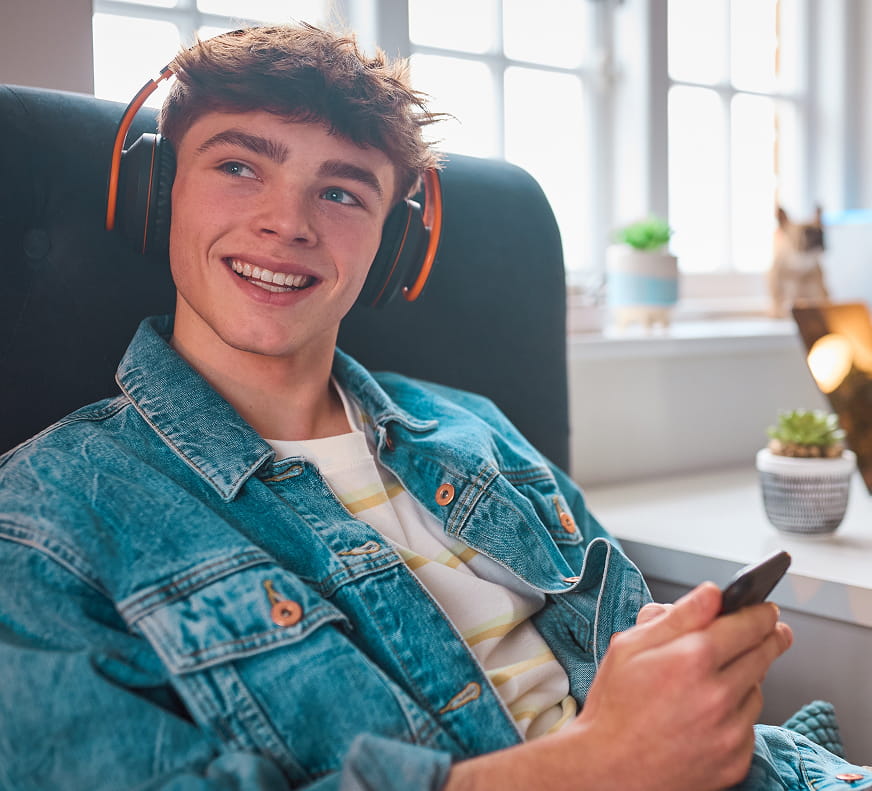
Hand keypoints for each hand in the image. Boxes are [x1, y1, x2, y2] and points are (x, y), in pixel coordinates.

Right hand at [568, 582, 792, 790]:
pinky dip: (737, 715)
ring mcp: (730, 731)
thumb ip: (677, 616)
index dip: (761, 613)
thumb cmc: (614, 704)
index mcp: (691, 658)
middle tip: (772, 631)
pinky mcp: (735, 760)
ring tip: (717, 679)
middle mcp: (718, 695)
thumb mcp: (630, 645)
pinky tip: (710, 714)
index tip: (767, 610)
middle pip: (764, 655)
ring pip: (757, 690)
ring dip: (747, 678)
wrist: (608, 769)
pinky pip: (749, 726)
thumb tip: (712, 593)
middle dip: (769, 638)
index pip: (747, 625)